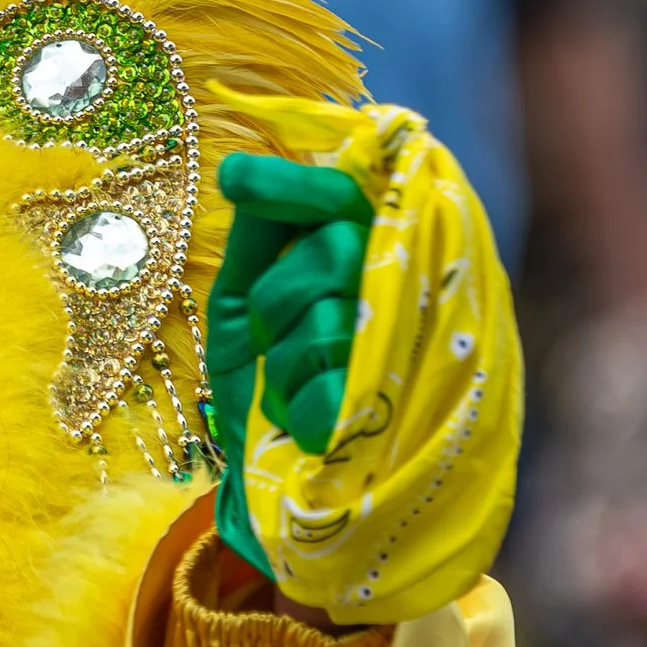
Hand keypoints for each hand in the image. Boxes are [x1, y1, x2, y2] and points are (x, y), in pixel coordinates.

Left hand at [203, 152, 372, 580]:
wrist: (266, 478)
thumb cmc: (259, 378)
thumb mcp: (242, 299)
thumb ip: (258, 237)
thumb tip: (243, 168)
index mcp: (359, 258)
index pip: (342, 196)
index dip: (294, 185)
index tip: (237, 178)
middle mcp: (398, 292)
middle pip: (333, 248)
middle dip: (280, 292)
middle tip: (270, 334)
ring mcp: (409, 351)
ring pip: (331, 313)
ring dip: (288, 355)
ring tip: (289, 386)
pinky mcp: (405, 411)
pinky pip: (334, 383)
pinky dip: (299, 404)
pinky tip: (303, 424)